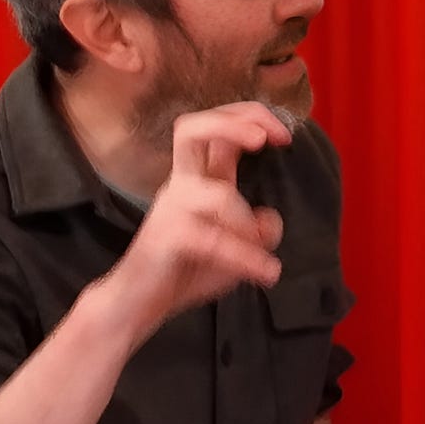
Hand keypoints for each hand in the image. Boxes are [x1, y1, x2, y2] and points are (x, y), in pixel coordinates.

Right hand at [100, 104, 292, 338]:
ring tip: (266, 261)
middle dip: (232, 123)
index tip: (286, 135)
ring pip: (216, 195)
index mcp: (197, 179)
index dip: (250, 119)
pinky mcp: (166, 238)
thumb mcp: (235, 250)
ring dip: (249, 224)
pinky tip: (266, 274)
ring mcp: (170, 210)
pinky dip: (245, 256)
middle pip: (191, 129)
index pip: (216, 130)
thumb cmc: (185, 271)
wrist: (138, 304)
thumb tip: (271, 218)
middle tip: (266, 140)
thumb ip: (257, 232)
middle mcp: (181, 185)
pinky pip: (212, 240)